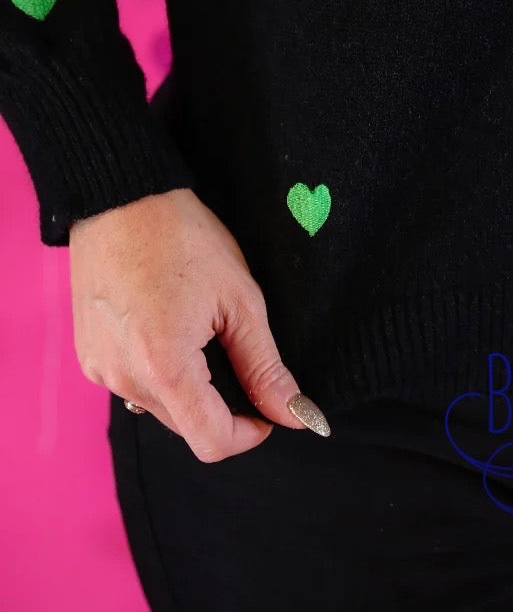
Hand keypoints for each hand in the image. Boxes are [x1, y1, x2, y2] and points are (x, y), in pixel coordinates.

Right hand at [69, 187, 327, 460]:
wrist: (120, 198)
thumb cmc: (183, 237)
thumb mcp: (240, 298)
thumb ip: (265, 365)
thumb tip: (296, 415)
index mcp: (165, 367)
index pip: (212, 442)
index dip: (251, 432)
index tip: (270, 405)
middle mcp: (124, 379)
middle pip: (187, 428)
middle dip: (223, 406)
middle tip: (236, 351)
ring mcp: (100, 370)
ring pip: (162, 409)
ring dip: (192, 390)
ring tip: (200, 331)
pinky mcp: (89, 357)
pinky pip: (135, 387)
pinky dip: (161, 374)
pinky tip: (170, 328)